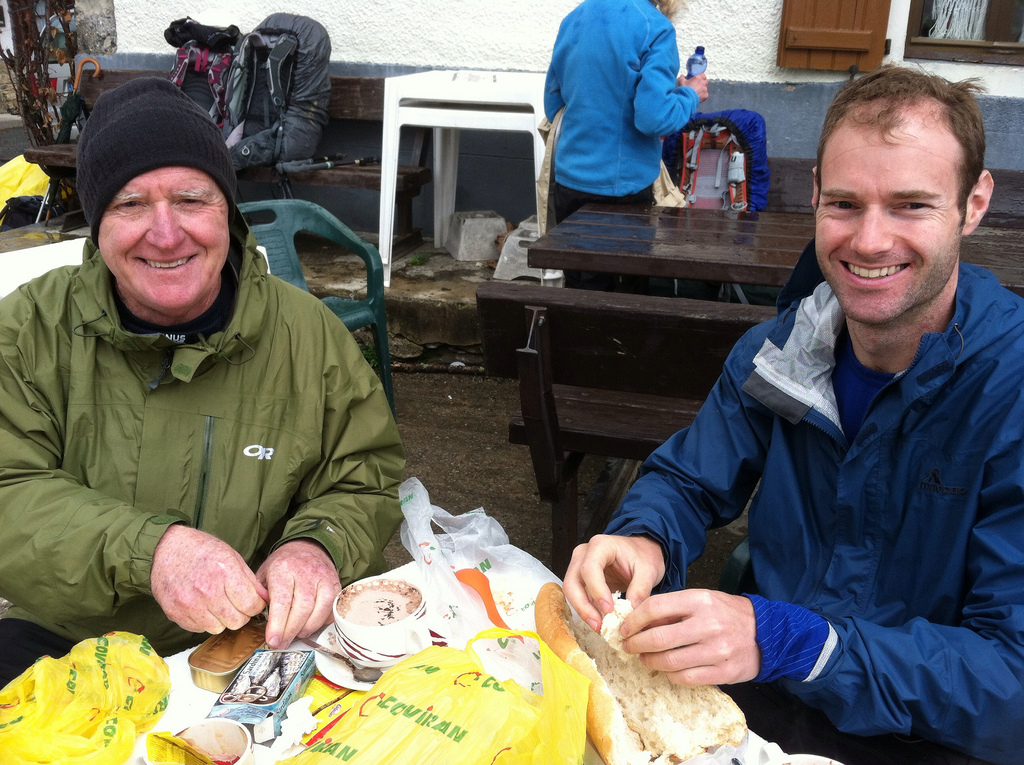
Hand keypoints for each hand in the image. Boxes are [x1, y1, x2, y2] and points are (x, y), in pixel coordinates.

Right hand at [151, 524, 268, 633]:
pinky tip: (201, 605)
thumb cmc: (202, 549)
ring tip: (217, 604)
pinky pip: (198, 629)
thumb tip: (265, 600)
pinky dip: (203, 621)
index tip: (253, 603)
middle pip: (236, 621)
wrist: (167, 547)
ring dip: (221, 619)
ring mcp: (188, 603)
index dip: (255, 606)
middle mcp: (206, 590)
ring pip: (218, 628)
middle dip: (240, 614)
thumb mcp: (232, 557)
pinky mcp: (174, 612)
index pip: (250, 605)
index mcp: (224, 572)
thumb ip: (250, 581)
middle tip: (235, 605)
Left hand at [256, 539, 340, 648]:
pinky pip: (331, 609)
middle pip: (302, 608)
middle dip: (291, 631)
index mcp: (283, 569)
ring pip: (319, 610)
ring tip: (296, 635)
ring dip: (307, 628)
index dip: (278, 624)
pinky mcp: (335, 584)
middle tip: (282, 643)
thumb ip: (260, 595)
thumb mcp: (264, 574)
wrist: (307, 548)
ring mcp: (324, 578)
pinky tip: (311, 625)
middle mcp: (306, 572)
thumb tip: (257, 620)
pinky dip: (322, 622)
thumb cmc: (283, 566)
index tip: (273, 640)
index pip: (282, 601)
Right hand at [563, 534, 665, 631]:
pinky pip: (578, 597)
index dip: (596, 591)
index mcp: (600, 545)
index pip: (589, 568)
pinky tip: (599, 622)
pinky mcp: (581, 580)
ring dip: (583, 611)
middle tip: (599, 625)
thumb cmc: (643, 556)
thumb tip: (631, 611)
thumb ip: (641, 589)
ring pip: (571, 592)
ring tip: (600, 627)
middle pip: (572, 582)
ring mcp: (579, 567)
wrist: (641, 553)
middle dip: (583, 606)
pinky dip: (587, 611)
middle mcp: (584, 554)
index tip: (609, 609)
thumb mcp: (648, 569)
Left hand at [620, 589, 759, 685]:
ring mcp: (716, 650)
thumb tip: (637, 620)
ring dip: (650, 661)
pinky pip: (686, 678)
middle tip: (628, 646)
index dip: (634, 620)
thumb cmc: (726, 613)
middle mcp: (707, 624)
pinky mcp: (722, 672)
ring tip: (645, 658)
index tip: (624, 628)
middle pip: (658, 638)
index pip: (655, 608)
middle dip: (636, 644)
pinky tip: (666, 669)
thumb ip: (672, 609)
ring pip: (670, 662)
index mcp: (699, 600)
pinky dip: (670, 674)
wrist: (766, 633)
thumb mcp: (701, 599)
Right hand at [679, 72, 708, 101]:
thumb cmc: (685, 90)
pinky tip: (697, 96)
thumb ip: (682, 77)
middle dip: (701, 83)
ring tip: (695, 92)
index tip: (697, 79)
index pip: (703, 75)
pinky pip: (705, 94)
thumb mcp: (681, 81)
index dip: (700, 77)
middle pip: (705, 82)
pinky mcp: (705, 95)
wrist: (686, 99)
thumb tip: (683, 76)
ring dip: (702, 90)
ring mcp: (705, 89)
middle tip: (696, 86)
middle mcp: (703, 83)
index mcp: (698, 78)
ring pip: (705, 88)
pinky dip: (702, 95)